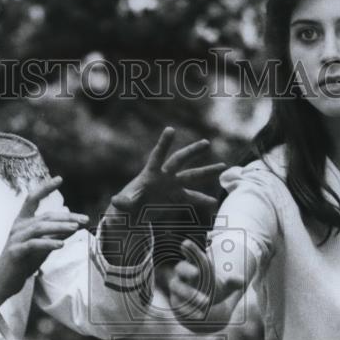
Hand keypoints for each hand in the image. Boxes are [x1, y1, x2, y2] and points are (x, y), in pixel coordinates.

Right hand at [0, 177, 87, 309]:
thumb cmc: (24, 262)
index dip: (45, 188)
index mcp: (22, 222)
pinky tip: (62, 244)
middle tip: (85, 219)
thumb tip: (74, 225)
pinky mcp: (16, 251)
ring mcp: (16, 238)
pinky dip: (49, 243)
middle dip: (67, 217)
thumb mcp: (43, 246)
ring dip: (60, 227)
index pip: (32, 199)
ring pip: (40, 228)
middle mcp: (18, 226)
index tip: (59, 178)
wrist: (4, 282)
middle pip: (45, 216)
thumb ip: (55, 234)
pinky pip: (34, 244)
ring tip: (76, 228)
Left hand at [110, 127, 225, 222]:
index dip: (164, 143)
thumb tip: (115, 201)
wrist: (135, 210)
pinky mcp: (177, 197)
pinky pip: (193, 198)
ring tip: (223, 166)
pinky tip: (214, 203)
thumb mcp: (125, 204)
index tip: (171, 129)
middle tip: (206, 143)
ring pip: (192, 176)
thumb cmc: (128, 203)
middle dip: (192, 152)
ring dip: (207, 172)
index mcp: (151, 173)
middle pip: (180, 160)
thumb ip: (123, 202)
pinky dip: (203, 201)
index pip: (158, 155)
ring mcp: (173, 185)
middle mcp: (165, 175)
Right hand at [168, 239, 242, 324]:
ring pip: (178, 287)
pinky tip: (200, 315)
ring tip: (207, 302)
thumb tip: (243, 281)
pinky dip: (189, 309)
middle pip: (181, 268)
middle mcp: (183, 273)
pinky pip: (179, 304)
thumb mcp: (224, 285)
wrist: (200, 302)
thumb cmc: (212, 286)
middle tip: (197, 273)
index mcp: (195, 264)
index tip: (185, 244)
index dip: (190, 249)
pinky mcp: (176, 301)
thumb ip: (233, 282)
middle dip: (188, 270)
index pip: (192, 254)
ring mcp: (177, 287)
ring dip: (191, 294)